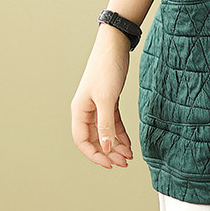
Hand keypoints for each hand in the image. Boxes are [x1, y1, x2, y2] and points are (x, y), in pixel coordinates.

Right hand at [70, 31, 134, 168]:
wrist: (114, 46)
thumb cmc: (106, 69)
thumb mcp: (107, 99)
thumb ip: (106, 125)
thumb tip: (106, 148)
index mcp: (80, 111)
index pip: (82, 141)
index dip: (95, 155)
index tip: (110, 164)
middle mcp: (86, 110)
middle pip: (95, 139)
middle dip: (109, 152)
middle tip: (124, 162)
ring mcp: (98, 105)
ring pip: (105, 132)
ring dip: (116, 144)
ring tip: (129, 156)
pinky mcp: (109, 99)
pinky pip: (113, 122)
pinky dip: (120, 133)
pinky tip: (129, 142)